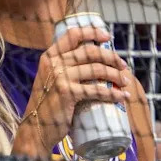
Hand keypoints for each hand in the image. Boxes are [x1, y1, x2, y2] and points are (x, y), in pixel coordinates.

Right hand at [12, 26, 132, 157]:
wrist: (36, 128)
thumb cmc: (46, 105)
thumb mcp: (49, 80)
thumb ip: (63, 70)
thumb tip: (91, 63)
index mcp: (50, 56)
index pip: (73, 34)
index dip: (92, 32)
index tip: (107, 37)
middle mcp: (54, 63)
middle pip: (90, 51)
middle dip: (111, 57)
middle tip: (123, 65)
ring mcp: (60, 77)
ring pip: (97, 69)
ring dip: (116, 75)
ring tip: (125, 81)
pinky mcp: (68, 93)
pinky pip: (97, 90)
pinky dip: (114, 94)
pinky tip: (123, 97)